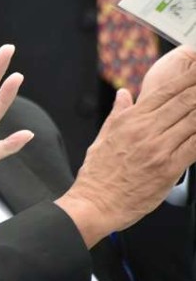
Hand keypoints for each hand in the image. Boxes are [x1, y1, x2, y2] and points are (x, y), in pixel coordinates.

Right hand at [57, 45, 195, 245]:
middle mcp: (146, 130)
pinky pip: (195, 146)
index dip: (188, 78)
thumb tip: (124, 94)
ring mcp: (159, 148)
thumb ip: (118, 113)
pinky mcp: (169, 167)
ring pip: (194, 121)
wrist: (95, 203)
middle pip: (185, 102)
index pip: (166, 91)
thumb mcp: (103, 137)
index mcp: (130, 120)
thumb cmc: (98, 174)